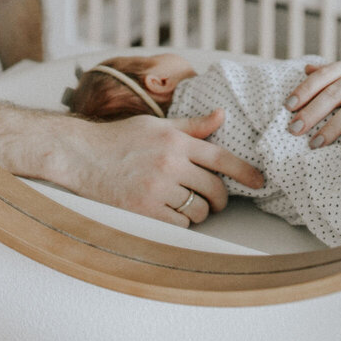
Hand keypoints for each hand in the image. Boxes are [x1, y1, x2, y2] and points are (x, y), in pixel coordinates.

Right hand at [77, 111, 263, 225]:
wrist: (81, 156)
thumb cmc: (120, 139)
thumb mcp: (156, 125)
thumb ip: (192, 126)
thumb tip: (222, 115)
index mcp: (174, 141)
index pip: (220, 158)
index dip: (244, 172)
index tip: (259, 181)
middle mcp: (169, 164)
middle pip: (214, 189)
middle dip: (219, 198)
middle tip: (213, 198)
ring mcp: (157, 189)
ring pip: (199, 211)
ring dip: (199, 212)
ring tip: (185, 203)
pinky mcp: (145, 211)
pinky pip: (179, 224)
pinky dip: (180, 221)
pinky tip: (168, 210)